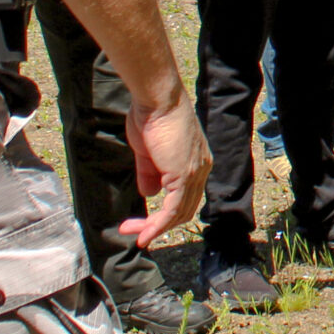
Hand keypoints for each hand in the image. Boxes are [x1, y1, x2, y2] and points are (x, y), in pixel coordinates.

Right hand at [120, 93, 210, 245]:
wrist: (157, 99)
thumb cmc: (151, 116)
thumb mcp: (148, 152)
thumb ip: (150, 174)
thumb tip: (149, 195)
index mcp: (196, 161)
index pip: (185, 197)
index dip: (164, 213)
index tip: (140, 221)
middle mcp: (201, 169)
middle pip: (184, 209)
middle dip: (157, 225)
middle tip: (131, 230)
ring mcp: (195, 173)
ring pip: (179, 213)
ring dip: (154, 228)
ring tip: (132, 234)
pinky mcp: (185, 175)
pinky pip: (173, 210)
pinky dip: (158, 226)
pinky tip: (143, 234)